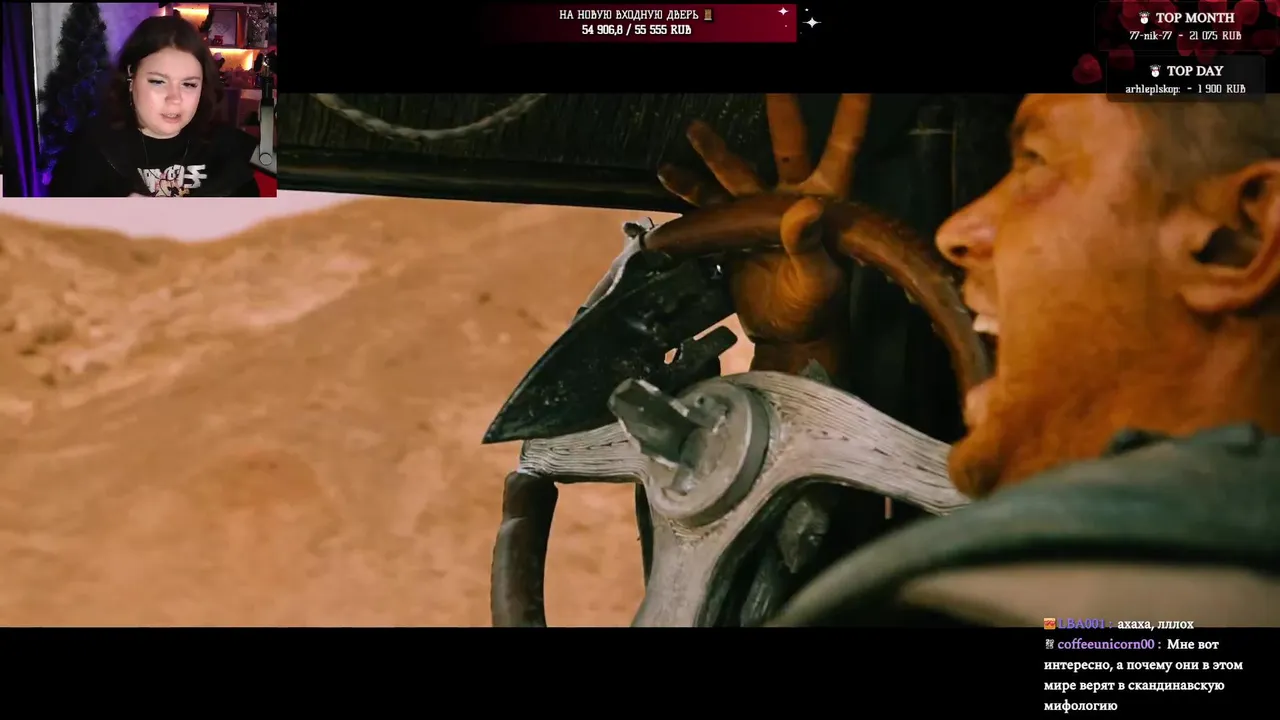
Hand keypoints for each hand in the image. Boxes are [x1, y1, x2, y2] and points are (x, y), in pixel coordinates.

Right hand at [657, 94, 872, 344]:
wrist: (788, 335)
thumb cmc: (816, 309)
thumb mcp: (820, 279)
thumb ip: (812, 245)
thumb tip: (806, 209)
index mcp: (827, 202)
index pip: (844, 148)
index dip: (852, 113)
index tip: (860, 80)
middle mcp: (793, 197)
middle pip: (786, 144)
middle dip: (781, 110)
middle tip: (775, 77)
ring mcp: (761, 212)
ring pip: (737, 170)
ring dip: (716, 151)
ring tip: (695, 129)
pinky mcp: (734, 231)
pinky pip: (708, 205)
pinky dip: (688, 191)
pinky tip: (670, 174)